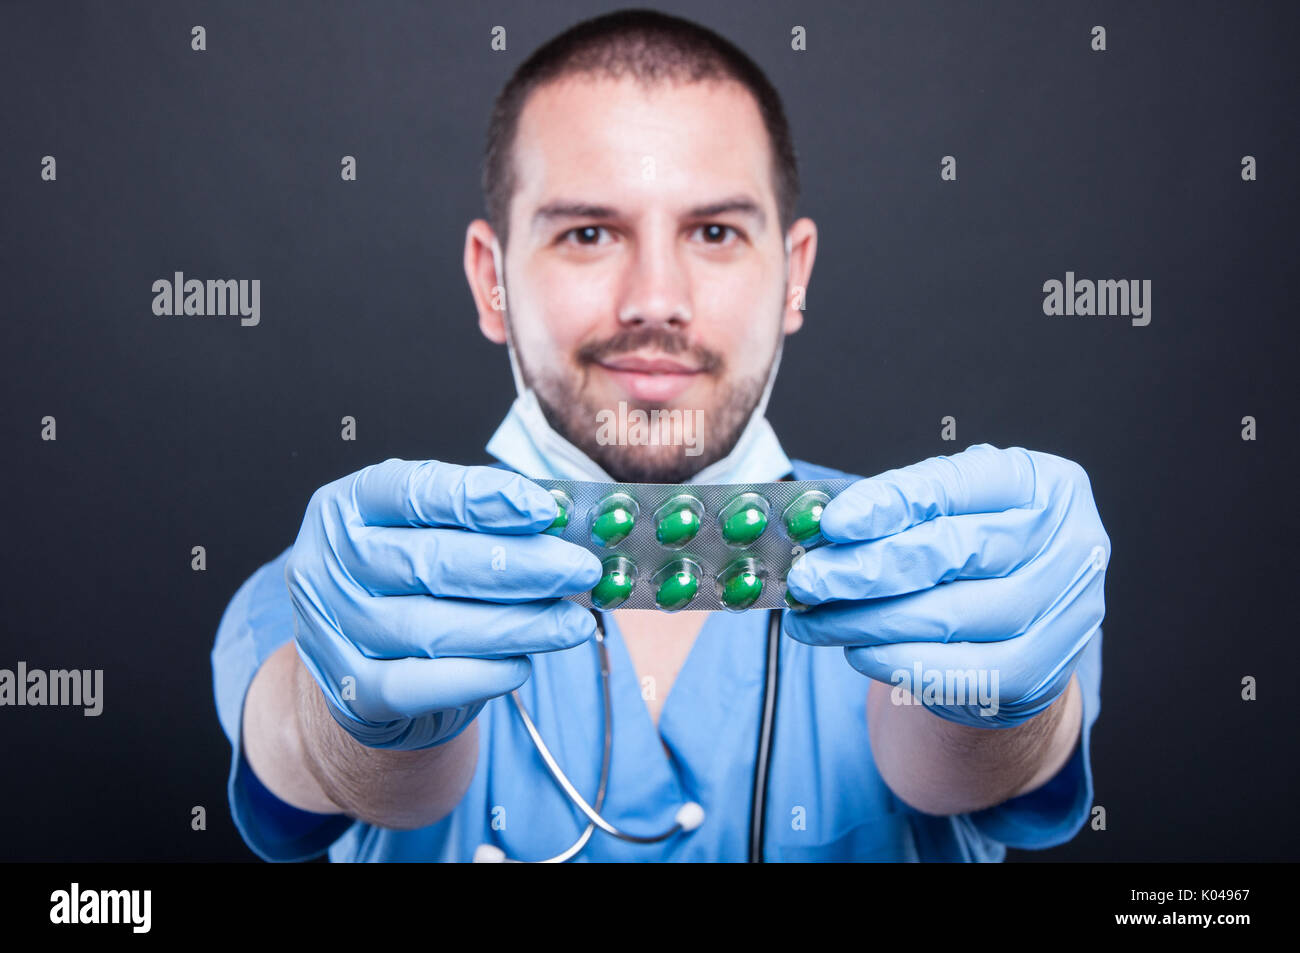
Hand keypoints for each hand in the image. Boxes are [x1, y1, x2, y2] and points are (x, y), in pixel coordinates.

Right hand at [284, 459, 601, 749]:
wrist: (368, 654)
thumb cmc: (416, 576)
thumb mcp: (440, 528)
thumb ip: (492, 519)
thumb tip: (565, 523)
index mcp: (350, 504)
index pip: (416, 492)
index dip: (484, 499)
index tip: (546, 511)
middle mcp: (327, 562)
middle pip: (429, 563)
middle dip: (518, 566)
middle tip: (580, 570)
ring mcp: (331, 628)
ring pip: (430, 628)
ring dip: (514, 626)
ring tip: (572, 623)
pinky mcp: (350, 690)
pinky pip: (418, 686)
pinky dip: (477, 676)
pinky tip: (523, 664)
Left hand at [783, 444, 1108, 727]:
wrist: (1016, 630)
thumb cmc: (972, 556)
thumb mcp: (946, 513)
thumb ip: (895, 513)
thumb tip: (818, 532)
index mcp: (1043, 483)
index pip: (956, 485)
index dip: (889, 503)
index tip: (832, 523)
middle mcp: (1069, 542)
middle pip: (956, 552)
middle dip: (869, 568)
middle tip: (810, 579)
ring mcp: (1066, 611)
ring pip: (951, 616)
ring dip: (868, 620)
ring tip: (813, 619)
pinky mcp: (1043, 671)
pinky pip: (959, 672)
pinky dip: (897, 662)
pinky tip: (856, 651)